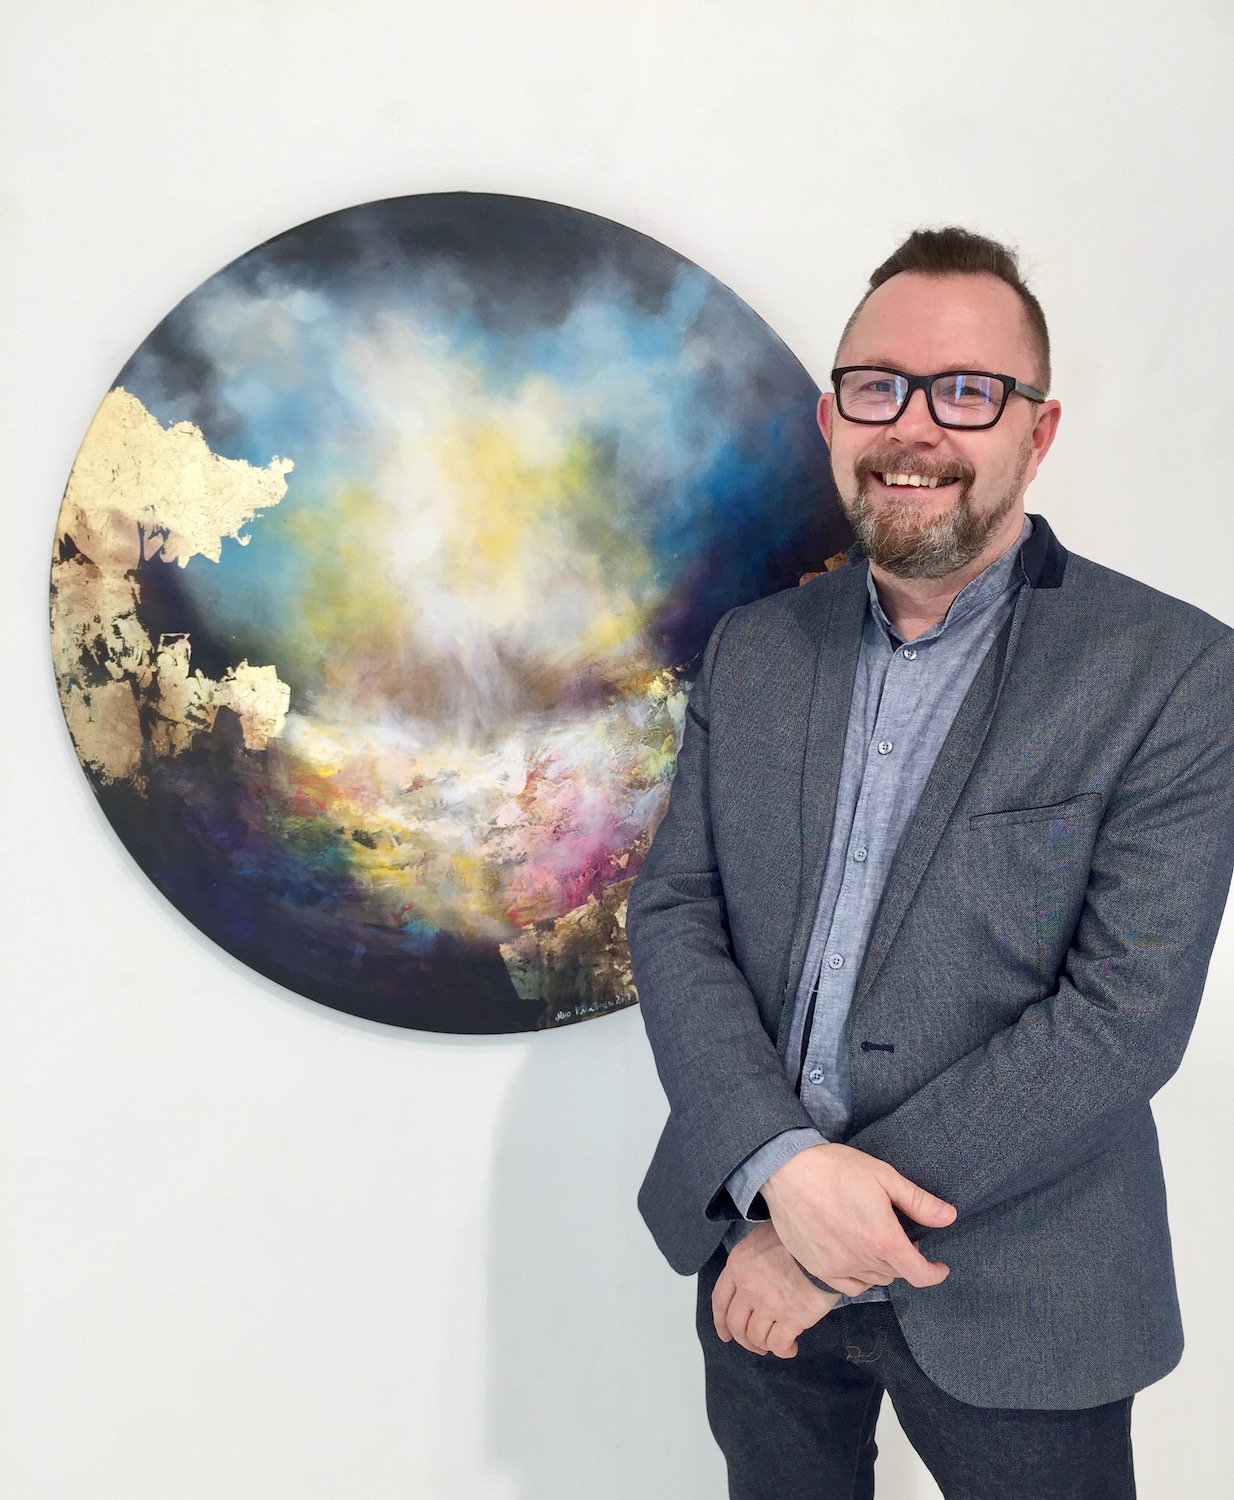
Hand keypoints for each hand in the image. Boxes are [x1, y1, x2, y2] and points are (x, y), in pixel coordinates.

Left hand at [711, 1221, 840, 1358]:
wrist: (822, 1244)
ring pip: (756, 1337)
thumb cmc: (794, 1238)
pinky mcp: (791, 1318)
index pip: (720, 1300)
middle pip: (736, 1324)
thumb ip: (752, 1259)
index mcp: (738, 1265)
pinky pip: (779, 1344)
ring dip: (764, 1345)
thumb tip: (753, 1276)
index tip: (726, 1335)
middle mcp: (747, 1287)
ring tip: (775, 1343)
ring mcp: (768, 1304)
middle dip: (744, 1340)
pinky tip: (791, 1347)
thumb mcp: (763, 1237)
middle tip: (756, 1345)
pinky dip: (783, 1350)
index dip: (721, 1322)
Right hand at [761, 1142, 956, 1297]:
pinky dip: (860, 1276)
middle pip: (896, 1274)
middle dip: (905, 1259)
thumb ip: (919, 1201)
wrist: (786, 1170)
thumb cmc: (837, 1168)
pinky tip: (856, 1256)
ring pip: (873, 1279)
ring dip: (883, 1267)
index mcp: (883, 1239)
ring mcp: (837, 1268)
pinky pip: (849, 1286)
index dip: (934, 1274)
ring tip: (877, 1244)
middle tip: (901, 1237)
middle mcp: (862, 1260)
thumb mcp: (884, 1176)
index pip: (919, 1274)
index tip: (939, 1267)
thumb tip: (949, 1217)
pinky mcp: (817, 1268)